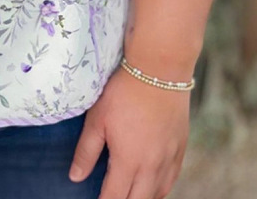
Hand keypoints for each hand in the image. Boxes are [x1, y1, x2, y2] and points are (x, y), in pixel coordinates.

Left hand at [69, 65, 189, 198]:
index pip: (115, 197)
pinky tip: (152, 184)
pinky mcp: (181, 148)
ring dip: (142, 197)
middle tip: (111, 197)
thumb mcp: (97, 119)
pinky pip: (172, 179)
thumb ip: (86, 151)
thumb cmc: (123, 92)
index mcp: (129, 161)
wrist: (159, 70)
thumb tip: (75, 177)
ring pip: (158, 194)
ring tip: (129, 193)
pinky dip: (161, 187)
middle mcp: (152, 166)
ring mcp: (170, 158)